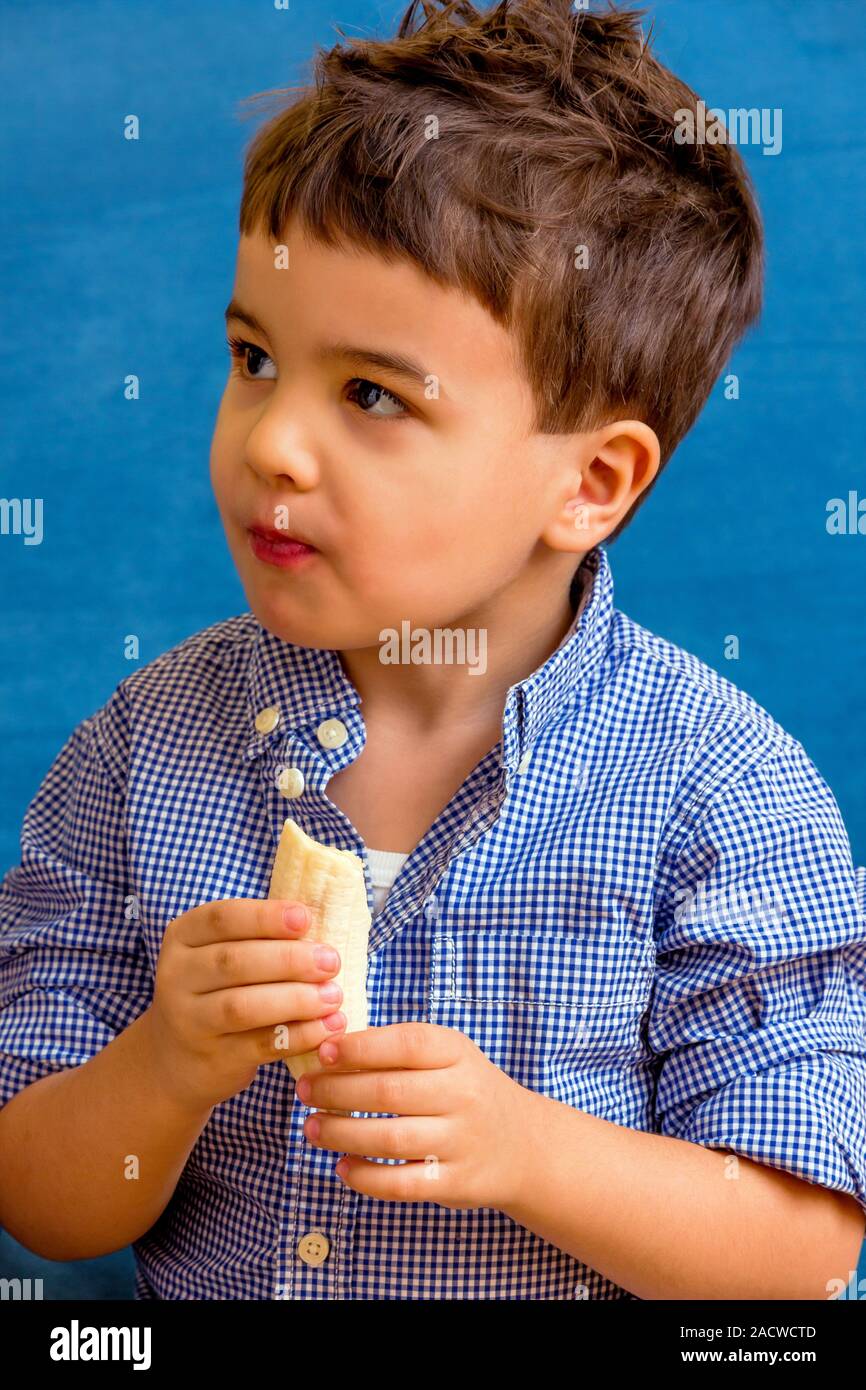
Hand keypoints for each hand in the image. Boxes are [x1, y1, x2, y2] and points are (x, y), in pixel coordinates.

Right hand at [144, 898, 347, 1113]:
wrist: (177, 1058)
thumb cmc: (216, 990)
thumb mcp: (221, 955)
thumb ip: (260, 938)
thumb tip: (323, 924)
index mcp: (182, 937)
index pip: (222, 918)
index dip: (265, 917)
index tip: (305, 918)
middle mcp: (176, 977)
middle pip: (235, 962)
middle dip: (290, 959)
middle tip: (331, 961)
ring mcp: (189, 1021)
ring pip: (243, 1006)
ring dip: (296, 999)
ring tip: (333, 996)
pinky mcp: (212, 1059)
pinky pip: (260, 1045)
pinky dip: (299, 1035)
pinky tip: (326, 1027)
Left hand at [296, 1022, 534, 1210]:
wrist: (522, 1144)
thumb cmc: (465, 1090)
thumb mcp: (447, 1056)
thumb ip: (399, 1050)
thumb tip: (332, 1050)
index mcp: (457, 1054)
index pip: (406, 1044)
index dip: (360, 1048)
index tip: (323, 1053)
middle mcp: (463, 1095)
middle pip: (390, 1092)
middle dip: (337, 1091)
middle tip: (304, 1091)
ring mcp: (461, 1141)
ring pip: (391, 1138)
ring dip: (342, 1133)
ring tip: (312, 1128)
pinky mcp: (456, 1183)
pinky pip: (401, 1183)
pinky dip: (365, 1177)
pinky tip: (341, 1166)